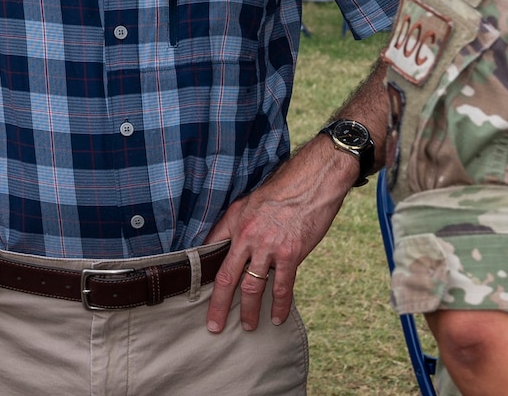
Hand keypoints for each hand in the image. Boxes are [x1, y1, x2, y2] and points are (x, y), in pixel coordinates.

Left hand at [203, 137, 355, 332]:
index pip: (211, 253)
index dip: (203, 274)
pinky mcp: (290, 254)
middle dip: (218, 306)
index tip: (196, 293)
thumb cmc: (282, 188)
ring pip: (253, 287)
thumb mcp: (249, 200)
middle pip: (227, 278)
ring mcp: (269, 247)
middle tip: (214, 326)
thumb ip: (235, 223)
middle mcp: (248, 237)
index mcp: (235, 223)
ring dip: (248, 310)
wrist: (311, 182)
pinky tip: (276, 317)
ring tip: (247, 326)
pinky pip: (282, 286)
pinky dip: (279, 305)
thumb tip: (221, 242)